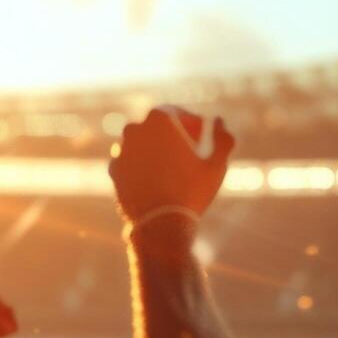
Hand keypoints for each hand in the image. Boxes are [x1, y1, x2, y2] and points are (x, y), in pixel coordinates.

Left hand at [109, 106, 237, 222]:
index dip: (191, 122)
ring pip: (142, 143)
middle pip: (156, 127)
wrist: (160, 224)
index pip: (176, 113)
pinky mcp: (114, 170)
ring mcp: (121, 150)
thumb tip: (219, 122)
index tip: (201, 134)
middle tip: (188, 150)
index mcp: (159, 120)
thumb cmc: (192, 192)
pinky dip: (142, 166)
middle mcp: (135, 129)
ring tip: (173, 168)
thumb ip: (223, 139)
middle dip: (172, 134)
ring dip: (156, 150)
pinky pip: (131, 162)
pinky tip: (157, 181)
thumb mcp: (216, 164)